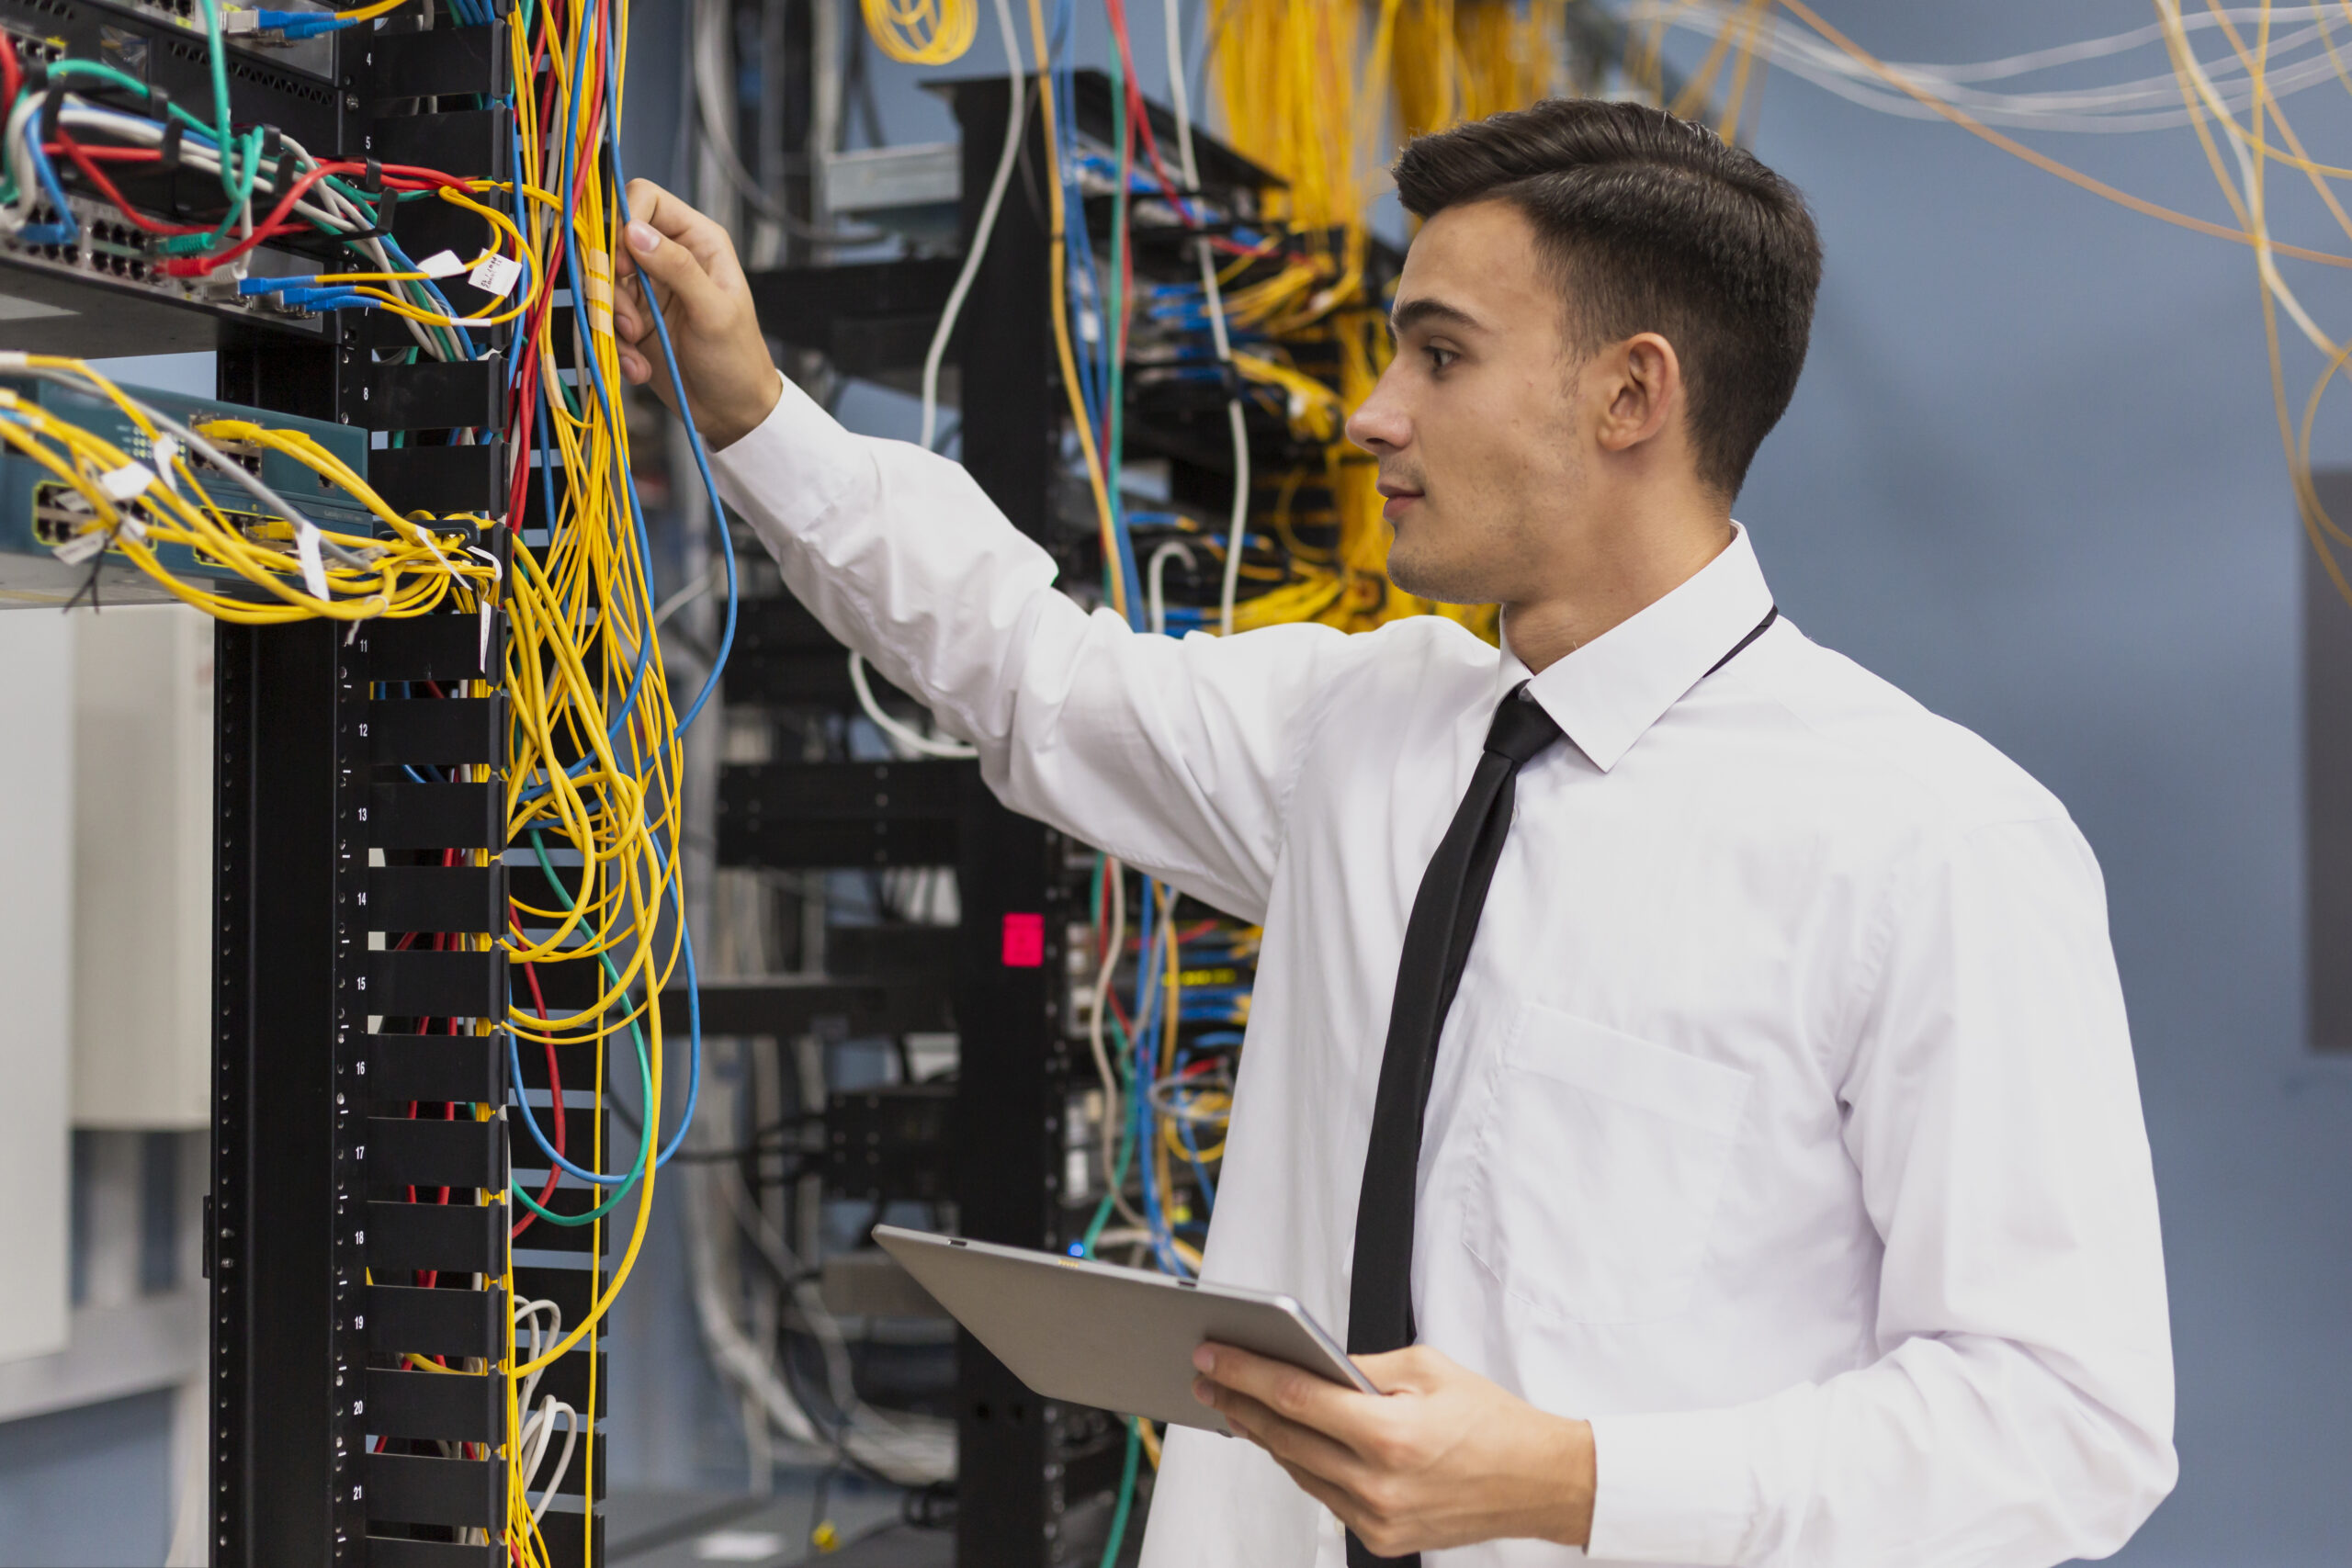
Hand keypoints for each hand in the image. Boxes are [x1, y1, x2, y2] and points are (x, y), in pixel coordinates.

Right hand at [610, 179, 781, 449]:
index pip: (644, 199)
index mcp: (697, 239)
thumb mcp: (713, 312)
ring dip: (613, 319)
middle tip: (630, 320)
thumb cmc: (737, 359)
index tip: (623, 265)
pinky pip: (605, 318)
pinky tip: (639, 366)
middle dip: (612, 284)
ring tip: (638, 344)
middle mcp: (669, 256)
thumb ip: (677, 267)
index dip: (625, 224)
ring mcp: (648, 288)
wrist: (732, 412)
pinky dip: (616, 345)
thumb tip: (634, 231)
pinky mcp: (634, 318)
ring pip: (603, 282)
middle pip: (612, 242)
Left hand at [1191, 1341, 1594, 1556]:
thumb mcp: (1428, 1368)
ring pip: (1298, 1470)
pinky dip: (1301, 1465)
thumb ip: (1362, 1367)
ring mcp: (1378, 1517)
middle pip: (1285, 1437)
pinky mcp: (1382, 1538)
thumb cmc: (1492, 1421)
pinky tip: (1284, 1440)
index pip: (1295, 1397)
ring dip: (1264, 1435)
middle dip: (1240, 1402)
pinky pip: (1324, 1496)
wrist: (1538, 1482)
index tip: (1213, 1356)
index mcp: (1389, 1434)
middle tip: (1209, 1377)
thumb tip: (1310, 1361)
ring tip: (1237, 1403)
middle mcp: (1378, 1483)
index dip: (1245, 1372)